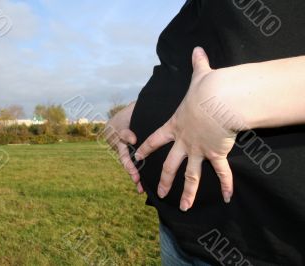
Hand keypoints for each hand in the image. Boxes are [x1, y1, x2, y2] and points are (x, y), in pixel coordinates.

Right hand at [105, 102, 143, 192]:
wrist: (123, 118)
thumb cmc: (132, 111)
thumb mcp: (133, 109)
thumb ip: (135, 110)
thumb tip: (142, 107)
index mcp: (117, 128)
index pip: (121, 132)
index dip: (126, 136)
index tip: (133, 139)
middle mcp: (116, 141)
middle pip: (122, 153)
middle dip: (128, 163)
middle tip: (133, 171)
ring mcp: (119, 149)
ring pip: (125, 162)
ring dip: (132, 173)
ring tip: (138, 183)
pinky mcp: (125, 155)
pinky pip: (130, 166)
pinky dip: (135, 176)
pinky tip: (141, 187)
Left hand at [135, 47, 237, 210]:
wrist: (217, 100)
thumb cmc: (206, 88)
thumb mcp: (199, 76)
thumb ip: (197, 65)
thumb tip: (198, 49)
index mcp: (175, 126)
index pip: (155, 139)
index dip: (145, 148)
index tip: (137, 157)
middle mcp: (183, 141)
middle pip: (170, 165)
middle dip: (163, 180)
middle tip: (157, 193)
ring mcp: (198, 150)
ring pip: (190, 176)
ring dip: (187, 193)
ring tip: (182, 207)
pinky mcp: (216, 153)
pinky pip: (221, 173)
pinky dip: (225, 185)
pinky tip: (227, 197)